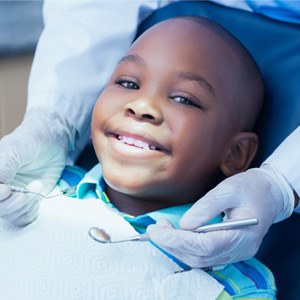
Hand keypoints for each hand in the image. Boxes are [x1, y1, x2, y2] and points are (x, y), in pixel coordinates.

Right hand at [0, 107, 73, 224]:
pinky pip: (24, 218)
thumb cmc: (33, 139)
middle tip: (32, 187)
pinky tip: (38, 198)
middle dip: (14, 202)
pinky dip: (31, 212)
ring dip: (26, 205)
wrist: (54, 140)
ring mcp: (12, 196)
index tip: (7, 190)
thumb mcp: (16, 148)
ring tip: (37, 185)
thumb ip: (4, 166)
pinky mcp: (27, 201)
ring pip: (10, 215)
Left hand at [147, 166, 294, 267]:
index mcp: (243, 235)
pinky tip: (174, 236)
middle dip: (172, 244)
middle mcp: (240, 250)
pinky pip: (203, 256)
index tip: (157, 230)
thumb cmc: (250, 188)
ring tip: (161, 230)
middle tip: (155, 229)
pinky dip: (185, 248)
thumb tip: (184, 224)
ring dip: (176, 248)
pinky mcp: (229, 250)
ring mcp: (235, 253)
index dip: (178, 240)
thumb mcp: (228, 189)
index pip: (205, 246)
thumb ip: (206, 207)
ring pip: (200, 260)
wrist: (268, 194)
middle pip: (200, 257)